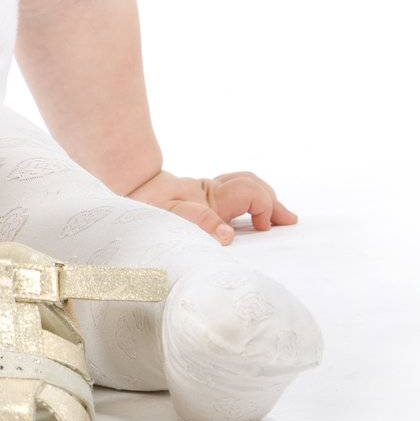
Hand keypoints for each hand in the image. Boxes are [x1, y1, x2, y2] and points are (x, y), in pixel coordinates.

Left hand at [126, 168, 299, 243]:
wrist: (131, 189)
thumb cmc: (151, 206)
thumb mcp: (172, 216)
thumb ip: (201, 222)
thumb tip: (228, 236)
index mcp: (212, 197)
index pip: (251, 192)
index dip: (265, 207)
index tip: (265, 229)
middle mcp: (214, 191)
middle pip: (252, 185)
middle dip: (272, 202)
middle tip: (289, 222)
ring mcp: (209, 192)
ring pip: (244, 183)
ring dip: (263, 197)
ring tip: (279, 218)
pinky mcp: (204, 196)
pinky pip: (233, 190)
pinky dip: (249, 198)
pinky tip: (254, 214)